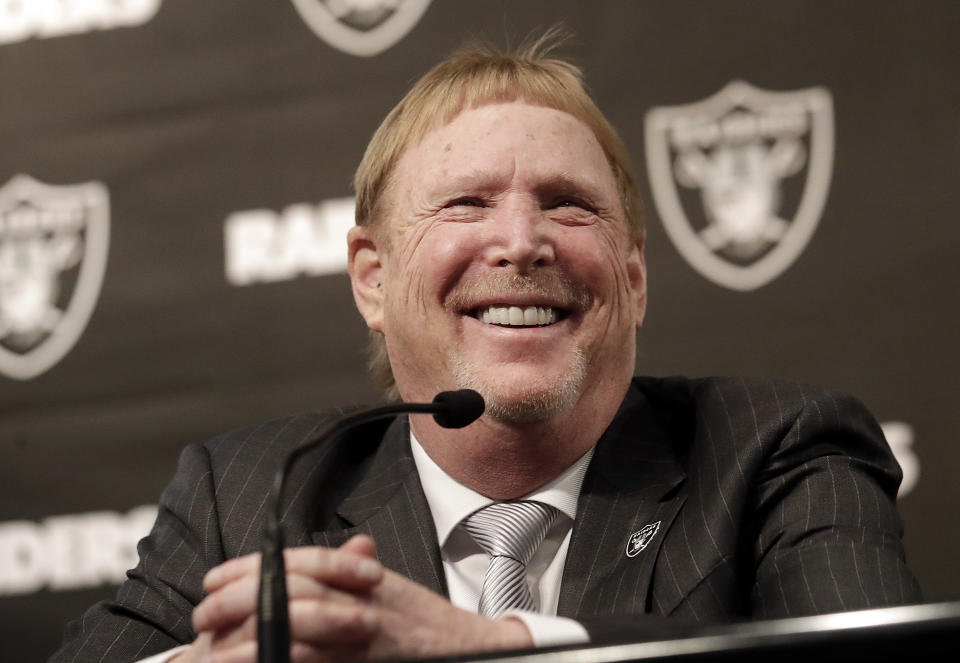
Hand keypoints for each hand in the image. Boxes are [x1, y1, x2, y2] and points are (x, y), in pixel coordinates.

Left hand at [187, 536, 530, 661]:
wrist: (476, 651)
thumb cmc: (428, 628)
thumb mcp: (391, 590)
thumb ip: (358, 572)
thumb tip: (348, 548)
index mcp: (361, 579)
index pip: (297, 561)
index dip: (250, 567)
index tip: (215, 577)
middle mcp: (360, 601)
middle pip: (288, 589)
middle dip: (238, 599)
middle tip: (203, 614)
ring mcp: (362, 637)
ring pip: (296, 626)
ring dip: (249, 634)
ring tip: (215, 646)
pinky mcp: (364, 662)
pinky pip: (314, 661)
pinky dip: (282, 658)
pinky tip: (259, 660)